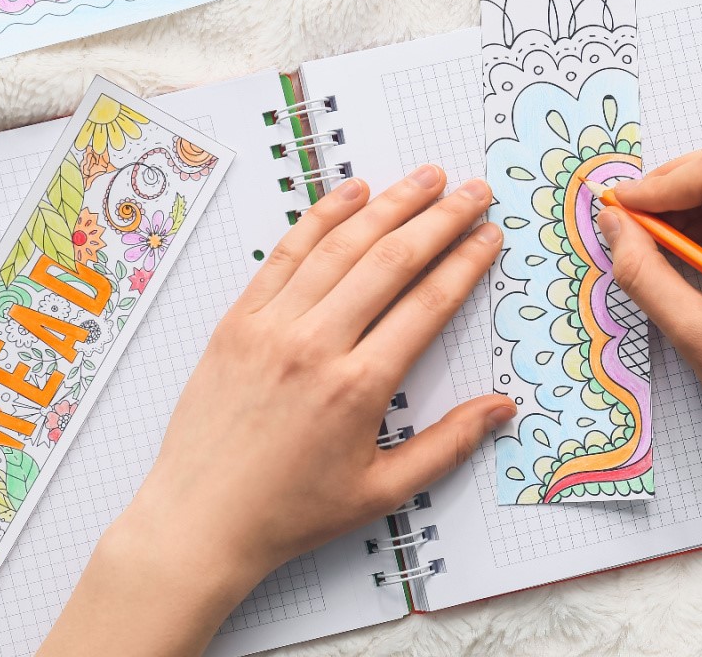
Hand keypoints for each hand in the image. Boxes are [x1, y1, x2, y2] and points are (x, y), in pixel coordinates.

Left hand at [121, 165, 512, 586]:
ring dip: (389, 205)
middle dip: (440, 219)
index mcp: (358, 388)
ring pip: (341, 247)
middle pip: (391, 261)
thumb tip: (502, 409)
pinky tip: (351, 194)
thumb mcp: (382, 491)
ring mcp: (271, 327)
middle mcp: (315, 345)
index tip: (489, 236)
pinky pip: (285, 256)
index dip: (465, 263)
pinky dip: (321, 218)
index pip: (428, 304)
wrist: (199, 523)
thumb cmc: (291, 512)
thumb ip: (448, 446)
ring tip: (425, 178)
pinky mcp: (237, 321)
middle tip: (472, 191)